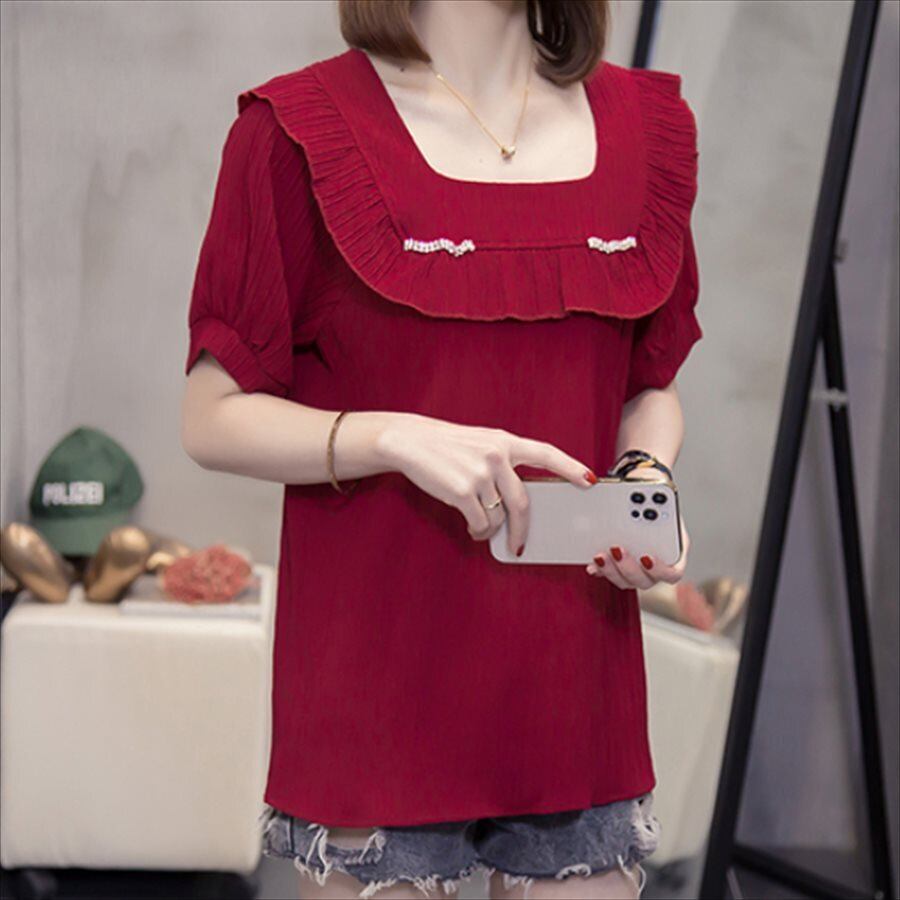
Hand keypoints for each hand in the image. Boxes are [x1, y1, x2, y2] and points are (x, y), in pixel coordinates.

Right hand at [375, 412, 595, 555]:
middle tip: (521, 545)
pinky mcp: (462, 491)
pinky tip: (472, 528)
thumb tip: (517, 500)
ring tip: (480, 527)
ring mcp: (480, 474)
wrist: (410, 441)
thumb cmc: (446, 446)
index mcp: (505, 441)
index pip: (546, 453)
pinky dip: (478, 531)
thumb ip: (503, 462)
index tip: (590, 480)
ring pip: (498, 516)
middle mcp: (497, 456)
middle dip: (523, 529)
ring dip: (491, 530)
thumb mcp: (481, 443)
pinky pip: (480, 523)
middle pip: (523, 503)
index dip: (570, 467)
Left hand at [586, 466, 689, 586]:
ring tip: (600, 555)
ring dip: (611, 570)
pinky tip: (591, 564)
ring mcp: (638, 569)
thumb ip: (655, 500)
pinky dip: (600, 570)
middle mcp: (658, 565)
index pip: (673, 573)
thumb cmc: (654, 493)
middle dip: (628, 567)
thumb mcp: (659, 494)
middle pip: (645, 580)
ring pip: (625, 581)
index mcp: (674, 550)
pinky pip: (610, 574)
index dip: (660, 570)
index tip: (646, 556)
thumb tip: (639, 498)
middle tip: (616, 549)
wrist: (643, 489)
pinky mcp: (619, 566)